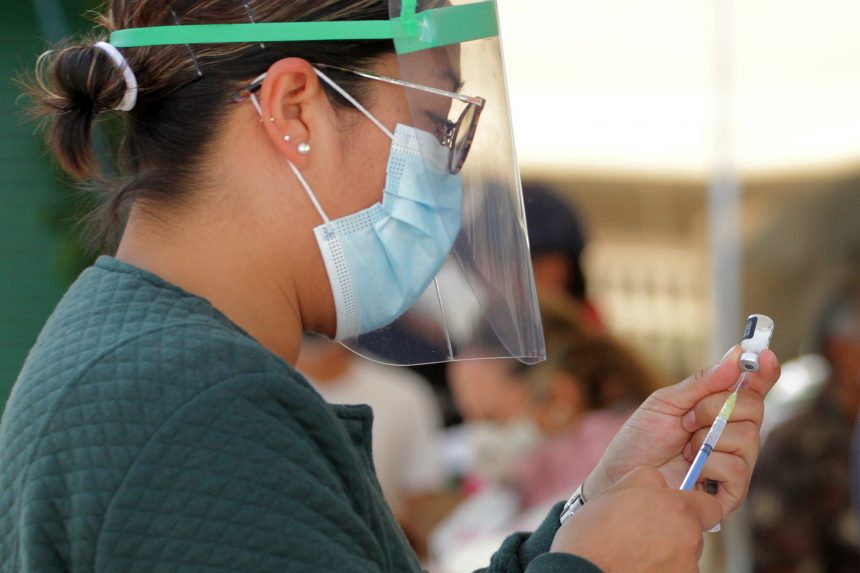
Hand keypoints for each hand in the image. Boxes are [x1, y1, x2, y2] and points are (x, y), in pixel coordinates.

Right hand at [551, 467, 720, 572]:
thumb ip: (647, 480)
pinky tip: (634, 566)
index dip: (695, 507)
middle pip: (693, 533)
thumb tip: (660, 483)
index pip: (711, 507)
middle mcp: (689, 539)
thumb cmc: (593, 535)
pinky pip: (674, 571)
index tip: (676, 511)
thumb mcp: (616, 491)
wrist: (580, 572)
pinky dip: (660, 569)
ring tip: (632, 553)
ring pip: (683, 556)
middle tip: (641, 534)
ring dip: (665, 553)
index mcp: (677, 509)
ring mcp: (686, 567)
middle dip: (673, 532)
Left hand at [584, 346, 779, 516]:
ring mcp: (737, 463)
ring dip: (706, 438)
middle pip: (754, 406)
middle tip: (687, 420)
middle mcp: (736, 435)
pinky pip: (736, 467)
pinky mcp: (733, 492)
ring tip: (684, 449)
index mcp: (722, 410)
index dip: (762, 371)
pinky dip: (708, 464)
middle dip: (715, 407)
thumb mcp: (666, 402)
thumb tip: (736, 355)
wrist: (620, 476)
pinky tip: (691, 470)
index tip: (764, 355)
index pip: (754, 388)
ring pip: (748, 436)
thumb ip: (702, 383)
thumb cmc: (641, 440)